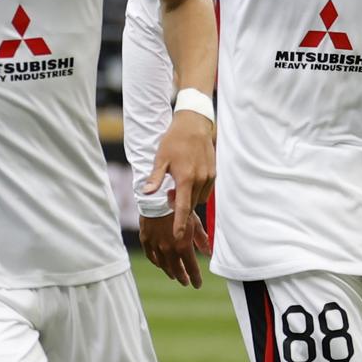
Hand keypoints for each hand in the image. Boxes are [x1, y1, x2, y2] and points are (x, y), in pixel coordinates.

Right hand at [140, 209, 210, 287]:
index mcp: (183, 245)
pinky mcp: (146, 240)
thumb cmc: (179, 207)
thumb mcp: (194, 222)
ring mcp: (156, 245)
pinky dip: (157, 262)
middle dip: (182, 277)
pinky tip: (160, 264)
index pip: (191, 268)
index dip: (195, 278)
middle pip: (176, 270)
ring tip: (174, 275)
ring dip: (170, 271)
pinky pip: (151, 256)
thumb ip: (201, 239)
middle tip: (186, 282)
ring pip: (163, 265)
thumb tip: (209, 252)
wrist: (158, 197)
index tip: (197, 284)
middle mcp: (169, 249)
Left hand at [142, 111, 214, 249]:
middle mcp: (200, 179)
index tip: (178, 236)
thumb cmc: (173, 141)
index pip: (183, 208)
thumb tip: (147, 193)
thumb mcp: (160, 159)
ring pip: (199, 198)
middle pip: (191, 204)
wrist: (193, 125)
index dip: (180, 224)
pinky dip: (197, 190)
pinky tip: (189, 177)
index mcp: (185, 178)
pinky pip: (206, 190)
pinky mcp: (214, 173)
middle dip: (181, 205)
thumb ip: (155, 178)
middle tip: (170, 192)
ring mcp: (209, 177)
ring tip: (180, 182)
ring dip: (190, 197)